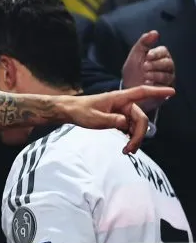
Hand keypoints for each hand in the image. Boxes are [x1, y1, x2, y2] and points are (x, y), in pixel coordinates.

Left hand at [60, 85, 174, 153]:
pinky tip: (126, 146)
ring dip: (135, 138)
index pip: (141, 93)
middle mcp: (123, 103)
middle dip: (139, 134)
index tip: (171, 92)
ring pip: (137, 125)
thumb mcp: (94, 118)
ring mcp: (122, 111)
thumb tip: (125, 123)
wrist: (70, 111)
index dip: (157, 91)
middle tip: (131, 149)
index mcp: (119, 98)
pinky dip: (130, 137)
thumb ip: (110, 120)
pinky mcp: (119, 118)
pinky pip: (131, 128)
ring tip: (127, 151)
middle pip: (141, 118)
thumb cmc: (81, 111)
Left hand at [121, 30, 174, 111]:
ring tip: (145, 76)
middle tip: (145, 67)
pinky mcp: (166, 89)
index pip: (163, 51)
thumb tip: (154, 32)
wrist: (128, 89)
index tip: (148, 56)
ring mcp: (167, 78)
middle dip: (155, 64)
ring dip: (155, 74)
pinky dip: (156, 84)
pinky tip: (147, 83)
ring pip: (167, 74)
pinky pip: (166, 86)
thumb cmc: (133, 71)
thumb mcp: (135, 55)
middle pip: (168, 62)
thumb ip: (143, 43)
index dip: (156, 53)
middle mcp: (166, 67)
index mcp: (159, 56)